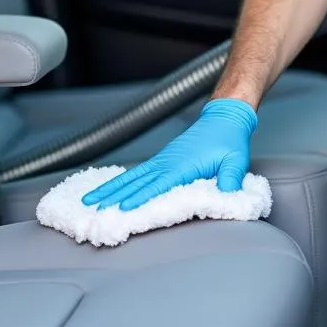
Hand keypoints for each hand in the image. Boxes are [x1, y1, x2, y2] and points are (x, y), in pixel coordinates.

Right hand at [80, 98, 257, 211]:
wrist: (223, 118)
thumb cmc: (229, 141)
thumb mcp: (235, 160)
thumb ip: (230, 178)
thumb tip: (227, 194)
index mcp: (183, 165)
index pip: (157, 185)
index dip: (140, 197)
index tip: (122, 208)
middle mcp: (167, 162)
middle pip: (136, 181)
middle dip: (113, 194)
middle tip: (92, 205)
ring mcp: (163, 160)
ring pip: (133, 176)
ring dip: (111, 188)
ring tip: (91, 198)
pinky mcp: (164, 160)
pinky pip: (139, 172)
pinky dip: (123, 181)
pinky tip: (113, 188)